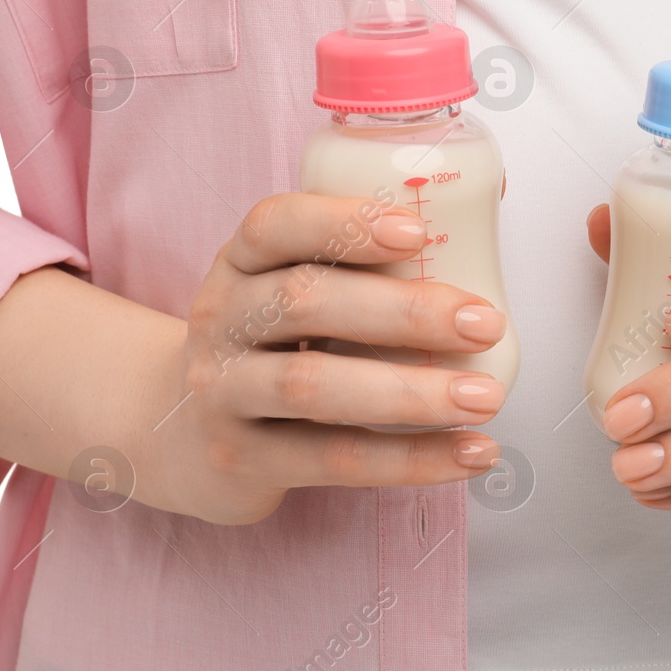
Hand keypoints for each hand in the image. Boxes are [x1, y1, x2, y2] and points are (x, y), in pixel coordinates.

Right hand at [152, 193, 507, 523]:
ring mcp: (222, 393)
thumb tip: (487, 210)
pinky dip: (411, 459)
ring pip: (314, 387)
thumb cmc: (272, 348)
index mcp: (241, 263)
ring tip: (485, 396)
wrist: (183, 437)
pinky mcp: (241, 460)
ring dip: (411, 392)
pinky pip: (334, 460)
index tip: (416, 233)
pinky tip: (472, 453)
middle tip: (485, 323)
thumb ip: (364, 261)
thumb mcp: (289, 290)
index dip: (343, 222)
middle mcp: (221, 320)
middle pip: (304, 301)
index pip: (274, 225)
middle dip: (404, 312)